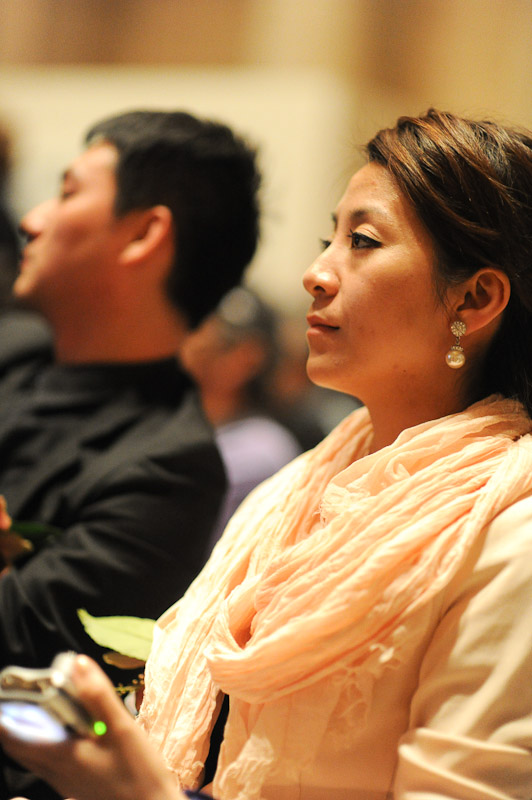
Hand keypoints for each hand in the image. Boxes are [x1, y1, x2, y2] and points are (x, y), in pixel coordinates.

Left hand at [0, 655, 183, 799]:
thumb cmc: (140, 773)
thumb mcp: (122, 728)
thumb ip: (98, 696)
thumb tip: (77, 664)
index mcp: (61, 756)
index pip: (13, 737)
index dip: (6, 714)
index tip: (10, 690)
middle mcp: (56, 772)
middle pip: (20, 747)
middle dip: (17, 720)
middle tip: (29, 694)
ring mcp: (66, 782)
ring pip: (35, 755)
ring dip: (34, 730)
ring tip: (48, 706)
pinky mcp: (77, 787)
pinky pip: (52, 762)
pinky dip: (51, 742)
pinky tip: (72, 731)